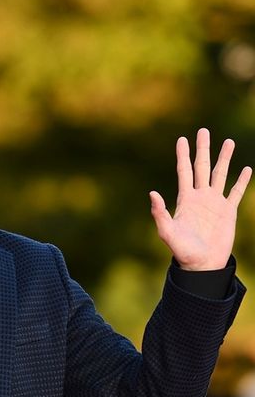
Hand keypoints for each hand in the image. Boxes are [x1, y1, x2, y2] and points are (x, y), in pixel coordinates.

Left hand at [149, 127, 251, 269]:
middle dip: (203, 149)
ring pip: (220, 175)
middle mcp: (200, 197)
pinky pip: (236, 192)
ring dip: (224, 158)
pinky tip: (246, 169)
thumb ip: (160, 213)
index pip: (184, 171)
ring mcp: (215, 203)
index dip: (183, 155)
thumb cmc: (182, 251)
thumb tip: (152, 193)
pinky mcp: (228, 212)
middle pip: (202, 167)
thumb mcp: (167, 232)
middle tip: (203, 131)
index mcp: (185, 199)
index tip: (182, 139)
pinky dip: (242, 181)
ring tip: (228, 142)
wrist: (202, 265)